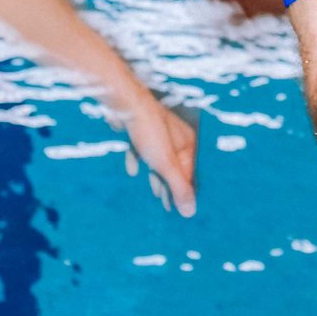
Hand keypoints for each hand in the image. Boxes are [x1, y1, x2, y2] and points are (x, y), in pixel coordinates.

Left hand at [122, 92, 197, 216]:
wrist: (126, 104)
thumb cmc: (150, 132)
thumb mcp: (166, 164)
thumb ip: (178, 188)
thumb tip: (191, 212)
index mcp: (187, 143)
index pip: (190, 173)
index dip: (183, 193)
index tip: (180, 211)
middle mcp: (176, 136)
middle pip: (175, 167)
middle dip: (170, 185)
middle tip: (166, 206)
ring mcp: (158, 131)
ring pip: (159, 158)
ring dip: (156, 175)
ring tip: (154, 191)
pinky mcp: (140, 128)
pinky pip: (142, 148)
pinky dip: (139, 159)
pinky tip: (133, 170)